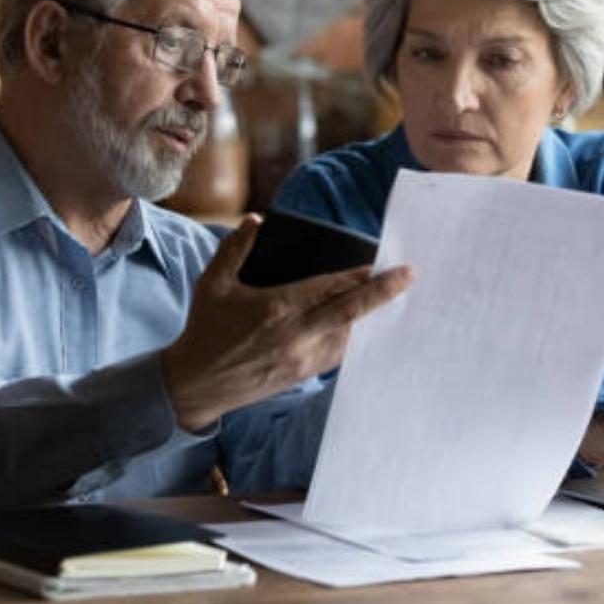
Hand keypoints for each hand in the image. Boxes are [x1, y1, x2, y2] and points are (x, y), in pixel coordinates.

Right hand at [162, 215, 412, 430]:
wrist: (195, 384)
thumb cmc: (204, 329)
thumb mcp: (213, 283)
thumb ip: (235, 248)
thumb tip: (257, 219)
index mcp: (276, 309)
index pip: (329, 289)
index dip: (358, 277)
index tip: (380, 264)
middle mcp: (296, 335)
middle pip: (350, 312)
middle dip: (382, 293)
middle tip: (408, 276)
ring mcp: (301, 359)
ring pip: (348, 335)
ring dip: (370, 317)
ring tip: (390, 298)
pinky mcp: (301, 376)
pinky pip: (336, 355)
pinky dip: (352, 338)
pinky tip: (360, 326)